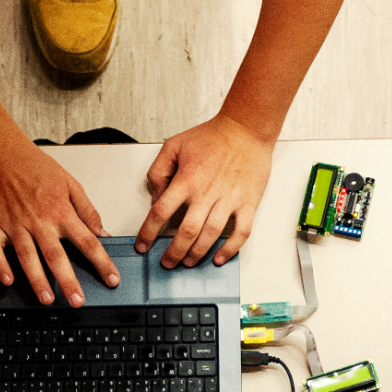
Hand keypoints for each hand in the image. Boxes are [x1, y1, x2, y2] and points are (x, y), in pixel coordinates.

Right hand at [0, 141, 119, 306]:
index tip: (111, 279)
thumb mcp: (70, 184)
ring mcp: (15, 224)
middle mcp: (39, 221)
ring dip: (37, 279)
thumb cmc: (36, 167)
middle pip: (56, 255)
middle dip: (68, 280)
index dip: (102, 262)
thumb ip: (87, 210)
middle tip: (77, 301)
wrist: (2, 153)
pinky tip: (8, 281)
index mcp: (60, 211)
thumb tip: (102, 232)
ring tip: (46, 298)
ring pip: (27, 256)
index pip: (87, 241)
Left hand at [135, 113, 274, 267]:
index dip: (148, 233)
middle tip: (167, 263)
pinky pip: (241, 232)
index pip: (160, 212)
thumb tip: (155, 197)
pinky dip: (231, 249)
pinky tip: (219, 258)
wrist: (246, 129)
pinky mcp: (248, 203)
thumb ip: (159, 171)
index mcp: (186, 180)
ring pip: (211, 235)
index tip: (142, 246)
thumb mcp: (174, 145)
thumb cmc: (212, 137)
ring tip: (188, 263)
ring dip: (197, 254)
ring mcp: (229, 199)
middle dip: (174, 252)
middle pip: (186, 231)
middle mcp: (206, 193)